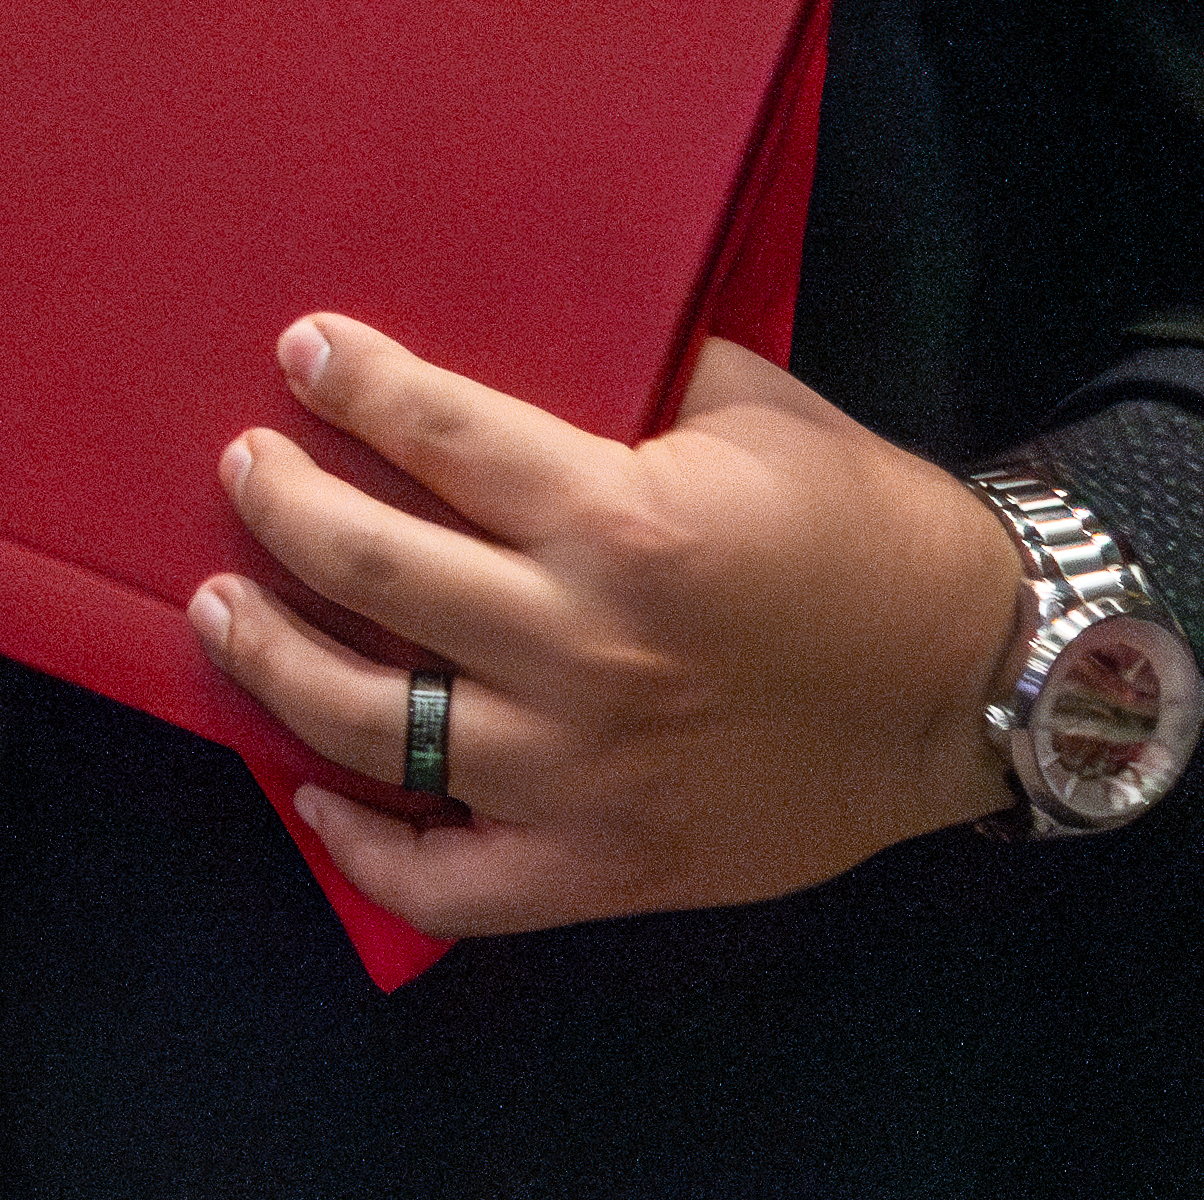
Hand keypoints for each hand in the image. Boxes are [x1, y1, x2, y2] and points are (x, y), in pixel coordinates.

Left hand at [191, 321, 1028, 933]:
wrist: (981, 685)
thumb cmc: (869, 531)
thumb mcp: (752, 413)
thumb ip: (633, 373)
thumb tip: (523, 323)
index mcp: (622, 523)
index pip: (434, 432)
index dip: (351, 381)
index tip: (301, 352)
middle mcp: (583, 649)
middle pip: (368, 565)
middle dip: (275, 502)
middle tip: (240, 468)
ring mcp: (583, 771)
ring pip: (369, 720)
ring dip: (269, 657)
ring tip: (221, 606)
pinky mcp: (606, 867)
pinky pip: (449, 880)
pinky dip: (364, 846)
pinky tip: (313, 798)